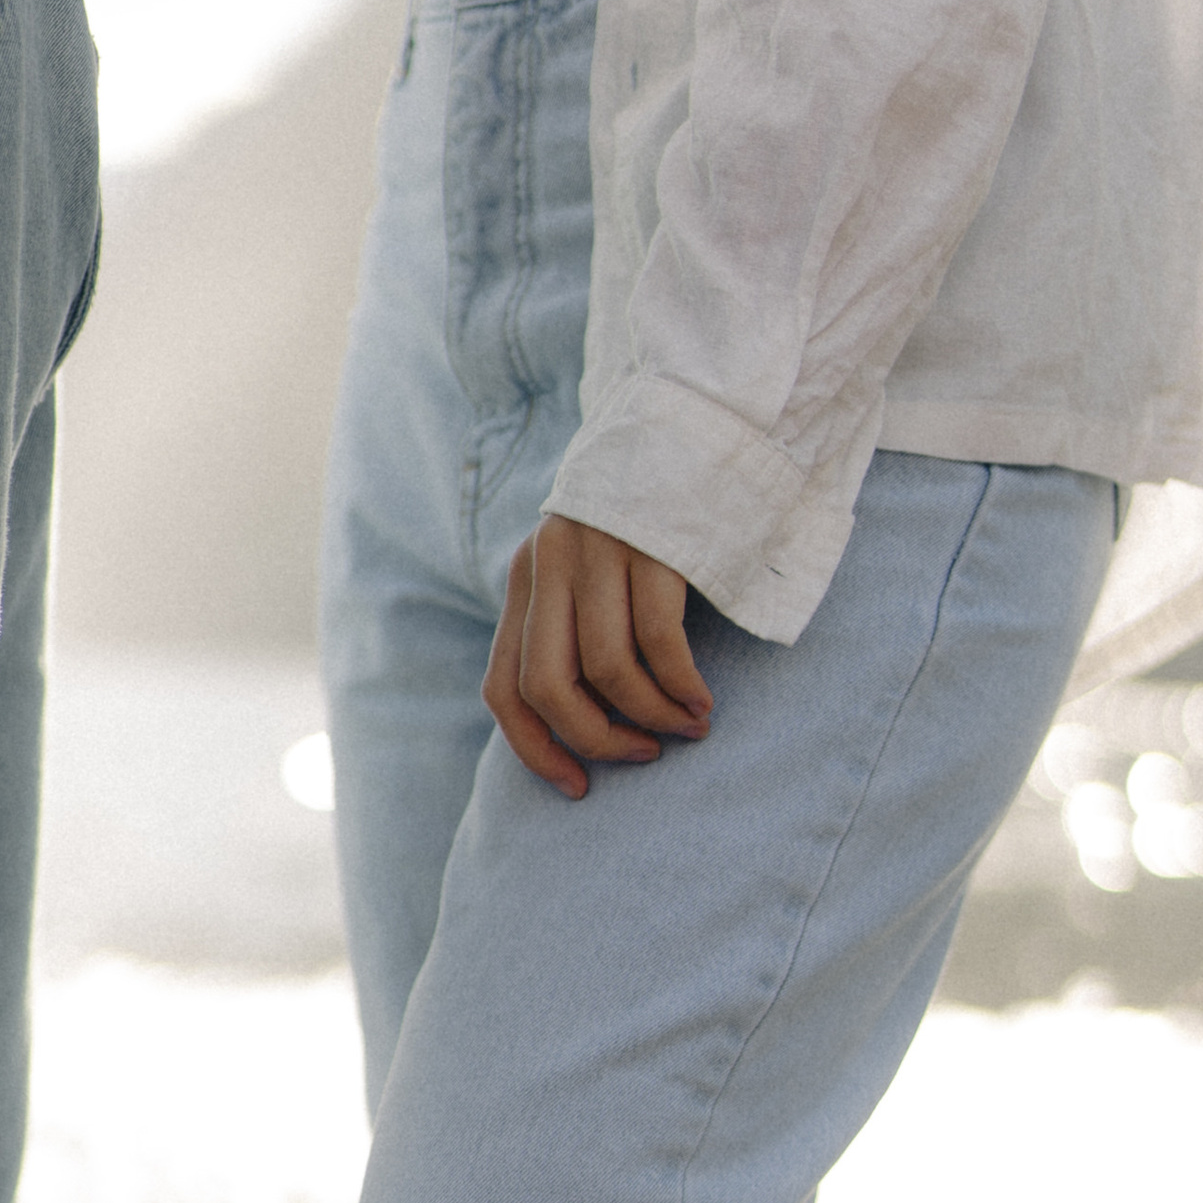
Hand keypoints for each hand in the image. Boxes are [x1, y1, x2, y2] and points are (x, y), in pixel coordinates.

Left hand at [484, 514, 710, 796]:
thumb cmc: (650, 515)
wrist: (691, 419)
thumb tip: (582, 720)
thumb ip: (574, 624)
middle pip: (548, 688)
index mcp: (526, 578)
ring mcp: (599, 550)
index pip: (502, 689)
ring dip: (651, 716)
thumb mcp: (592, 565)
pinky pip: (658, 639)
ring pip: (607, 670)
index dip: (534, 749)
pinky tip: (700, 700)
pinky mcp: (652, 543)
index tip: (578, 784)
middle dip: (596, 740)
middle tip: (642, 754)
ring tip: (688, 728)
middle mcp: (549, 563)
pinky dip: (679, 684)